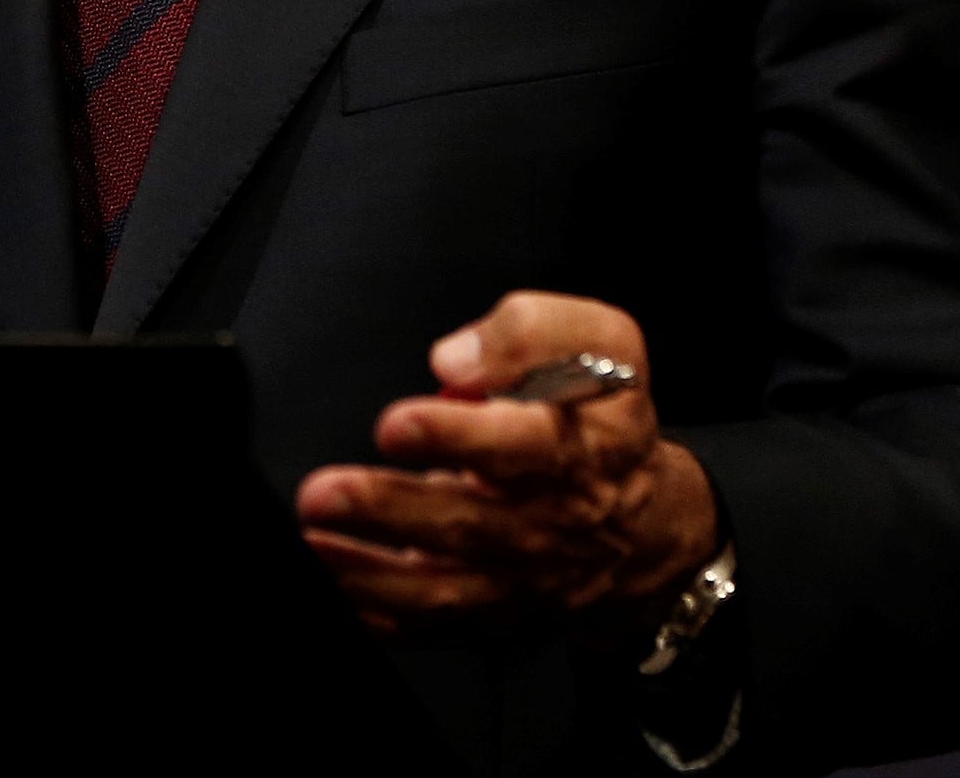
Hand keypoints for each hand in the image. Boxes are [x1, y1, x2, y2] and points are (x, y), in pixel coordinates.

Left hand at [294, 291, 717, 642]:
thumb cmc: (602, 424)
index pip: (524, 445)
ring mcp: (518, 579)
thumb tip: (455, 360)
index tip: (397, 424)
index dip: (458, 436)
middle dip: (389, 509)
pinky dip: (376, 615)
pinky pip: (429, 627)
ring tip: (311, 541)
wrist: (648, 528)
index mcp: (578, 449)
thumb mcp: (603, 348)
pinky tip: (333, 585)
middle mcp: (549, 523)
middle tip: (325, 492)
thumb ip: (532, 333)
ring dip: (368, 571)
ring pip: (442, 587)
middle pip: (467, 523)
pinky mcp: (492, 615)